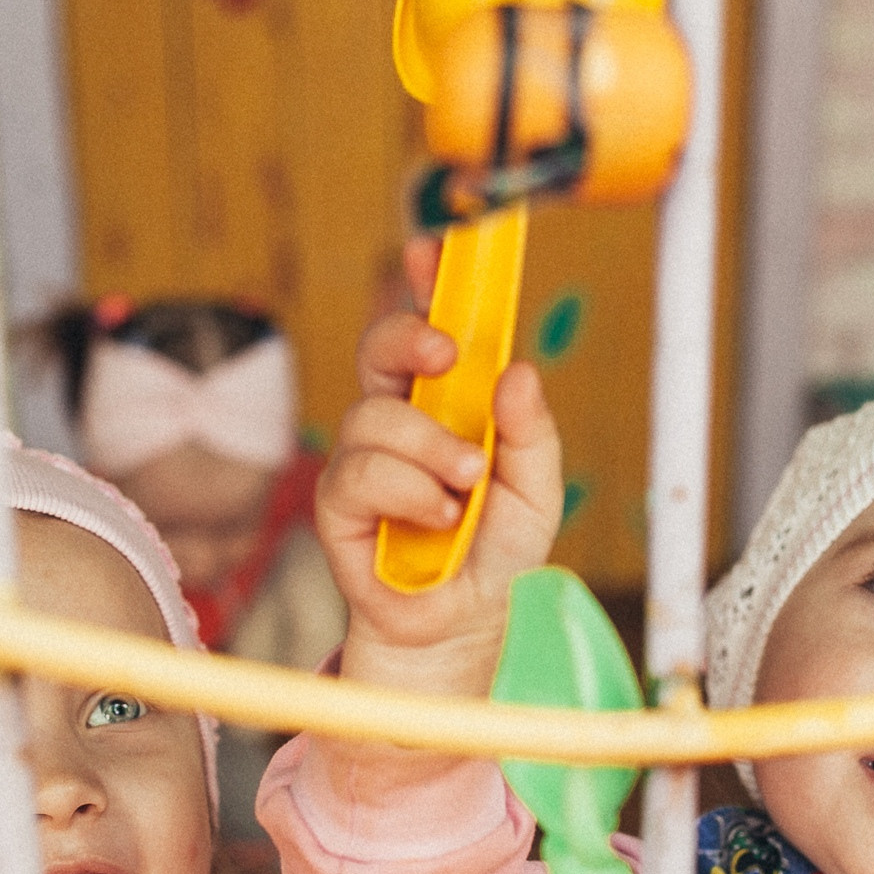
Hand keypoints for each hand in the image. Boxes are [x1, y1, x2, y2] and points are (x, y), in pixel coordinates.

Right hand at [317, 239, 567, 707]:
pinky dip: (409, 492)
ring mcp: (362, 459)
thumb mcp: (536, 490)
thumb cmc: (493, 550)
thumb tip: (518, 371)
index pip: (428, 330)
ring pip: (375, 416)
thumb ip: (532, 434)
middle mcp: (396, 421)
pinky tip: (436, 518)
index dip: (426, 286)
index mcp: (443, 403)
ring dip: (430, 448)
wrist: (462, 622)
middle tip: (446, 356)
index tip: (433, 251)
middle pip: (378, 348)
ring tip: (464, 486)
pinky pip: (362, 473)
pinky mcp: (337, 504)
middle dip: (407, 337)